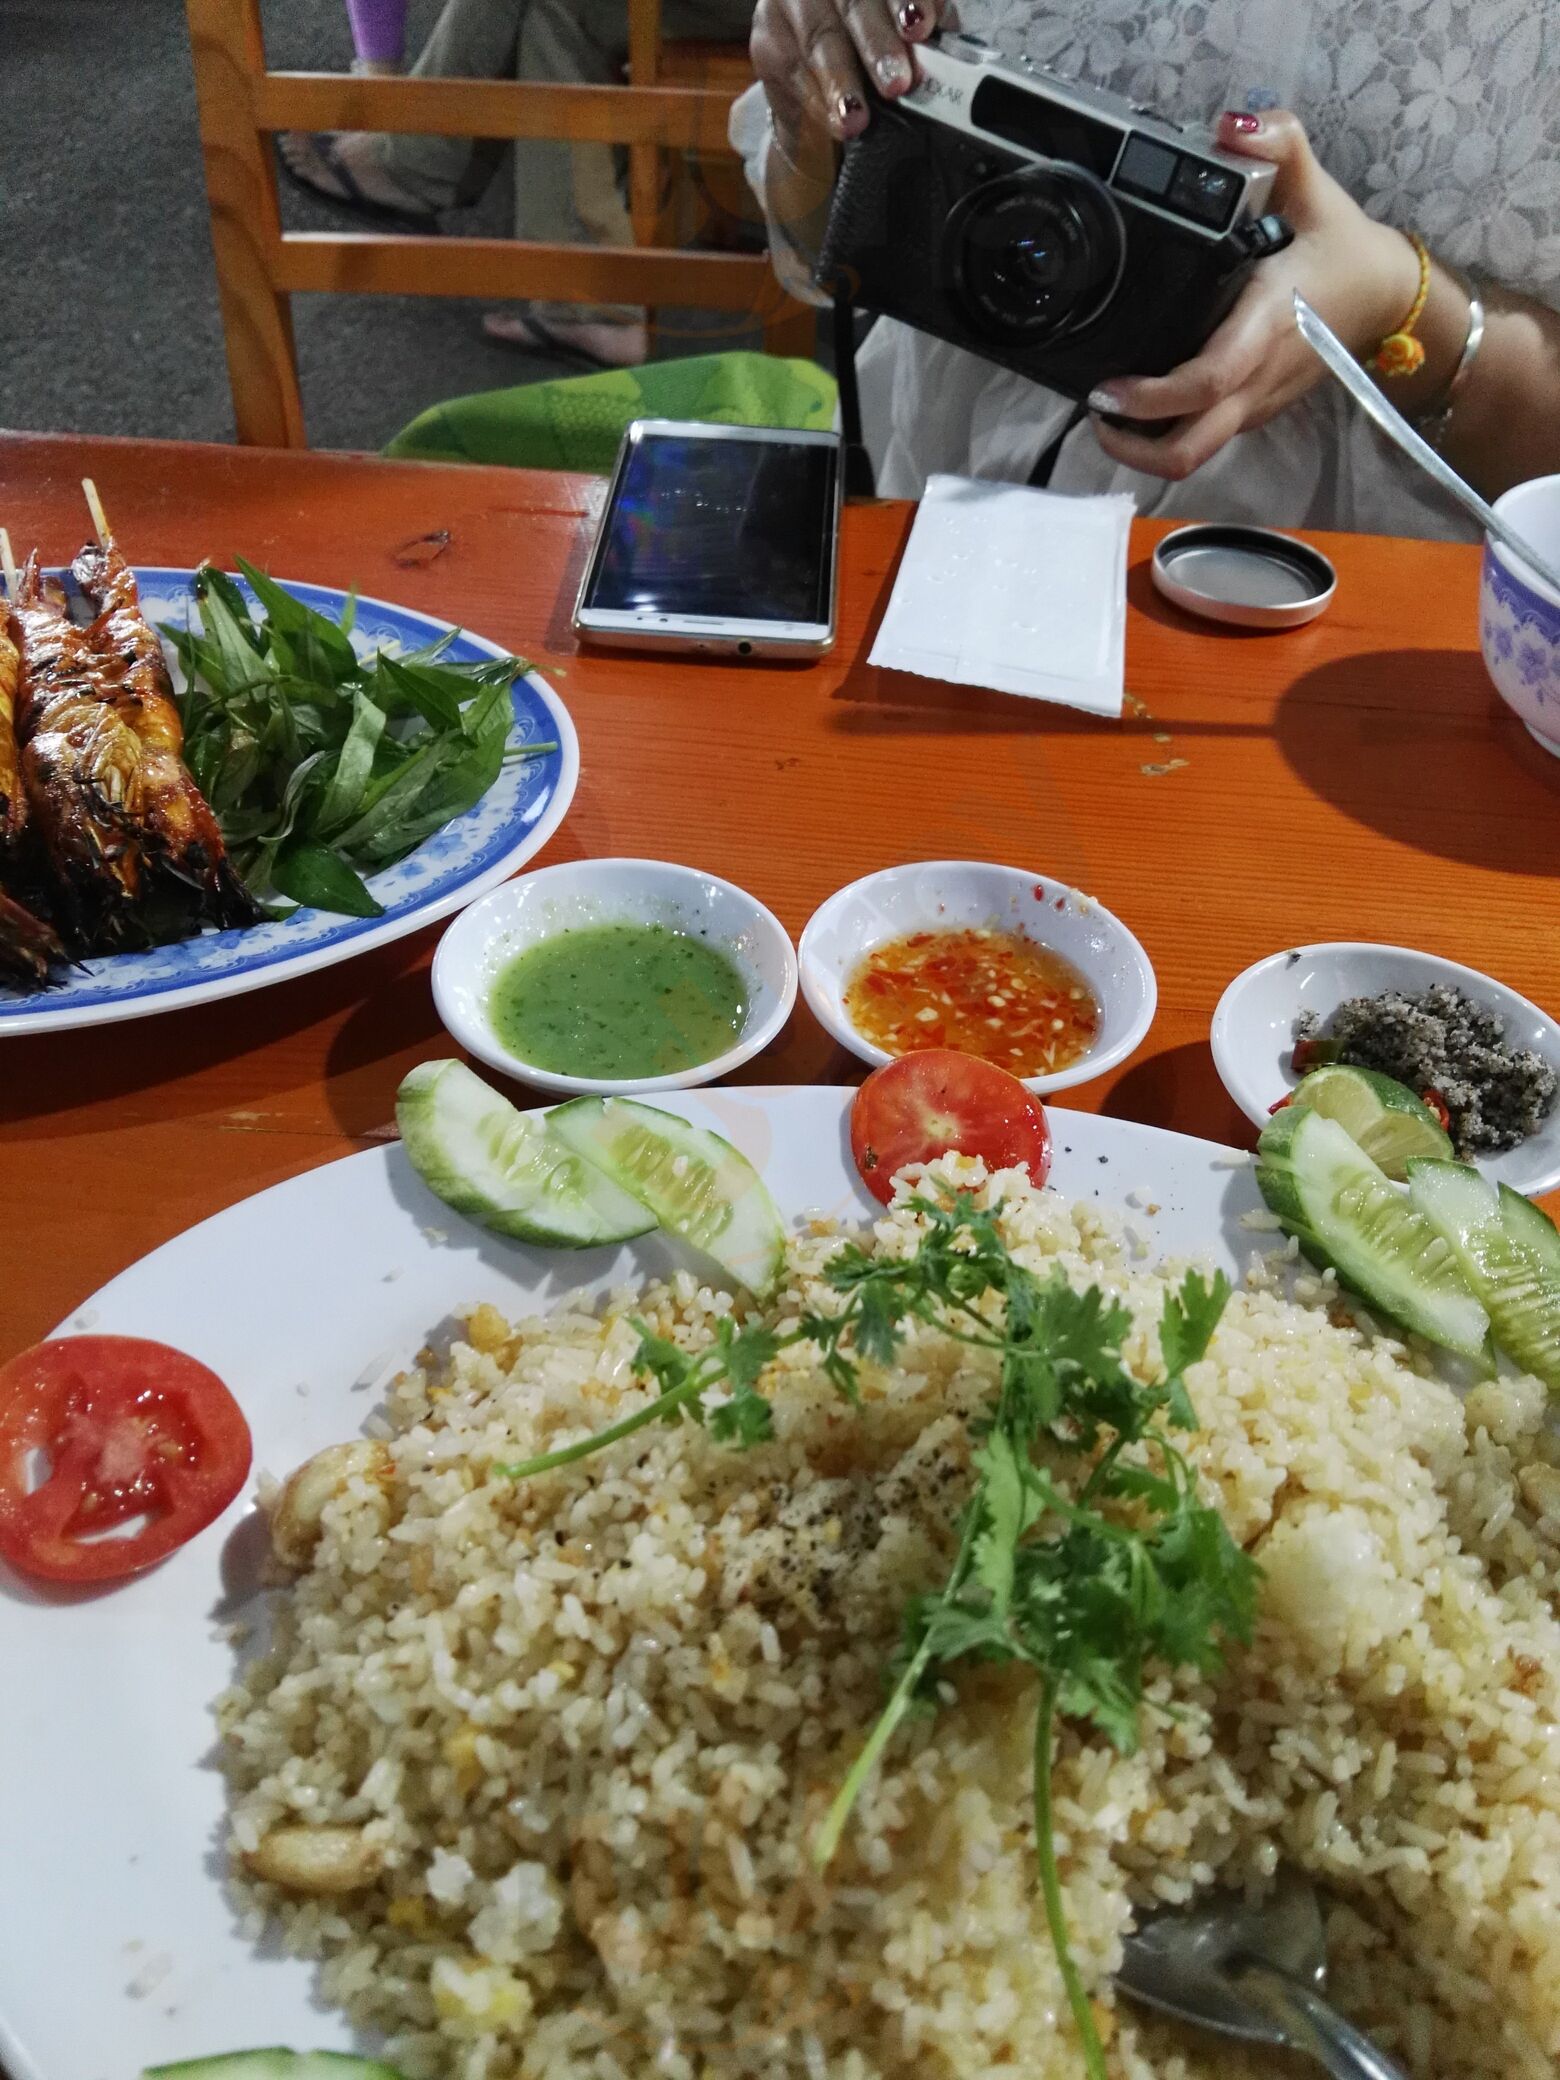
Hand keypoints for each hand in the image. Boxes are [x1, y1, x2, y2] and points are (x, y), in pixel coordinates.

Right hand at [751, 0, 946, 168]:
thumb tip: (950, 53)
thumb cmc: (875, 58)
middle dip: (877, 44)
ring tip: (858, 117)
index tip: (921, 29)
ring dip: (841, 80)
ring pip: (818, 36)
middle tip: (897, 84)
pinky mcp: (767, 35)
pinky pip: (791, 69)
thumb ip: (923, 35)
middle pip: (853, 2)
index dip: (905, 0)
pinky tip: (834, 123)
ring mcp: (790, 0)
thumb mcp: (907, 39)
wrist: (827, 98)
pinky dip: (817, 101)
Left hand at [1087, 109, 1421, 481]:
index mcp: (1268, 325)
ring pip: (1197, 452)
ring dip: (1146, 446)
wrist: (1387, 297)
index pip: (1208, 381)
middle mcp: (1260, 377)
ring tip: (1108, 415)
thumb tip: (1232, 125)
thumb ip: (1279, 145)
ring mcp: (1258, 403)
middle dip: (1135, 449)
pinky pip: (1208, 437)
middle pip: (1193, 448)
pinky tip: (1143, 406)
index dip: (1152, 397)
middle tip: (1095, 415)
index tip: (1107, 390)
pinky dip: (1169, 432)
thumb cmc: (1342, 247)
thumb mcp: (1315, 186)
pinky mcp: (1256, 412)